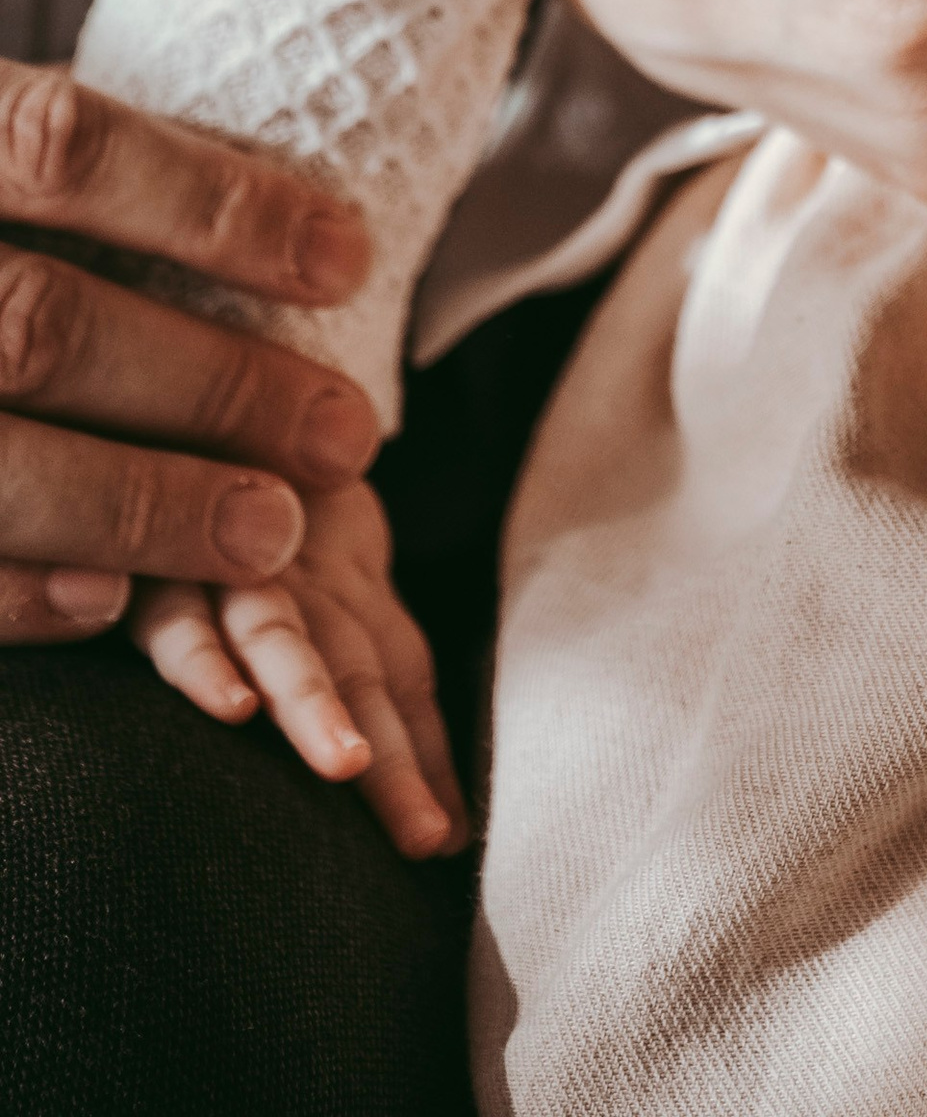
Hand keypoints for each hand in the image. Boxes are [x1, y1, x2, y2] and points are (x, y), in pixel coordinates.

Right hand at [0, 67, 380, 643]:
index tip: (349, 256)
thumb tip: (283, 208)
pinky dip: (12, 591)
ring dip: (140, 505)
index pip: (61, 146)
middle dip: (207, 383)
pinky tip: (112, 600)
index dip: (212, 202)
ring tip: (274, 531)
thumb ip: (62, 160)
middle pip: (38, 323)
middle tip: (344, 432)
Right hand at [133, 480, 463, 859]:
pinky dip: (203, 658)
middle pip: (358, 673)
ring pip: (283, 639)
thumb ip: (372, 669)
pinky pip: (178, 616)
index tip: (450, 843)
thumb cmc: (275, 507)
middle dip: (393, 758)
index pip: (403, 681)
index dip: (430, 758)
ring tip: (350, 767)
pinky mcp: (161, 561)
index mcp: (353, 592)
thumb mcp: (330, 577)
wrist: (209, 399)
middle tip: (423, 835)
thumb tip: (437, 811)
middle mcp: (308, 581)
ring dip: (315, 702)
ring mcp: (238, 564)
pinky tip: (231, 707)